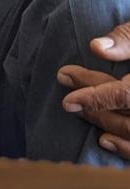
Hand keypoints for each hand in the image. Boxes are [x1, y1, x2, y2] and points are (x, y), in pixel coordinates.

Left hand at [57, 21, 129, 158]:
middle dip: (94, 106)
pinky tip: (103, 140)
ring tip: (78, 110)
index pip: (126, 94)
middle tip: (66, 89)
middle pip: (128, 117)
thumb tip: (95, 47)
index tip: (65, 94)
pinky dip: (126, 148)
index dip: (94, 96)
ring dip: (105, 125)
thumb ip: (125, 40)